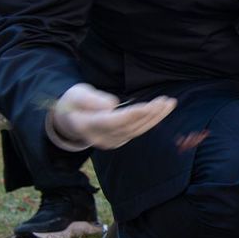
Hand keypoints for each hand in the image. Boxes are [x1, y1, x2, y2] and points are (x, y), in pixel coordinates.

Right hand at [51, 83, 175, 149]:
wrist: (68, 120)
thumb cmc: (73, 102)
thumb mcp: (76, 94)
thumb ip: (91, 100)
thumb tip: (112, 105)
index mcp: (87, 126)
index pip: (114, 122)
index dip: (133, 114)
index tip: (150, 106)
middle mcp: (101, 138)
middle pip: (130, 127)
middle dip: (150, 114)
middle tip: (166, 101)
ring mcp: (110, 142)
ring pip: (137, 130)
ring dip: (155, 117)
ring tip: (170, 103)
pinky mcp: (118, 141)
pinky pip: (137, 131)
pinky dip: (151, 121)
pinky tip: (162, 110)